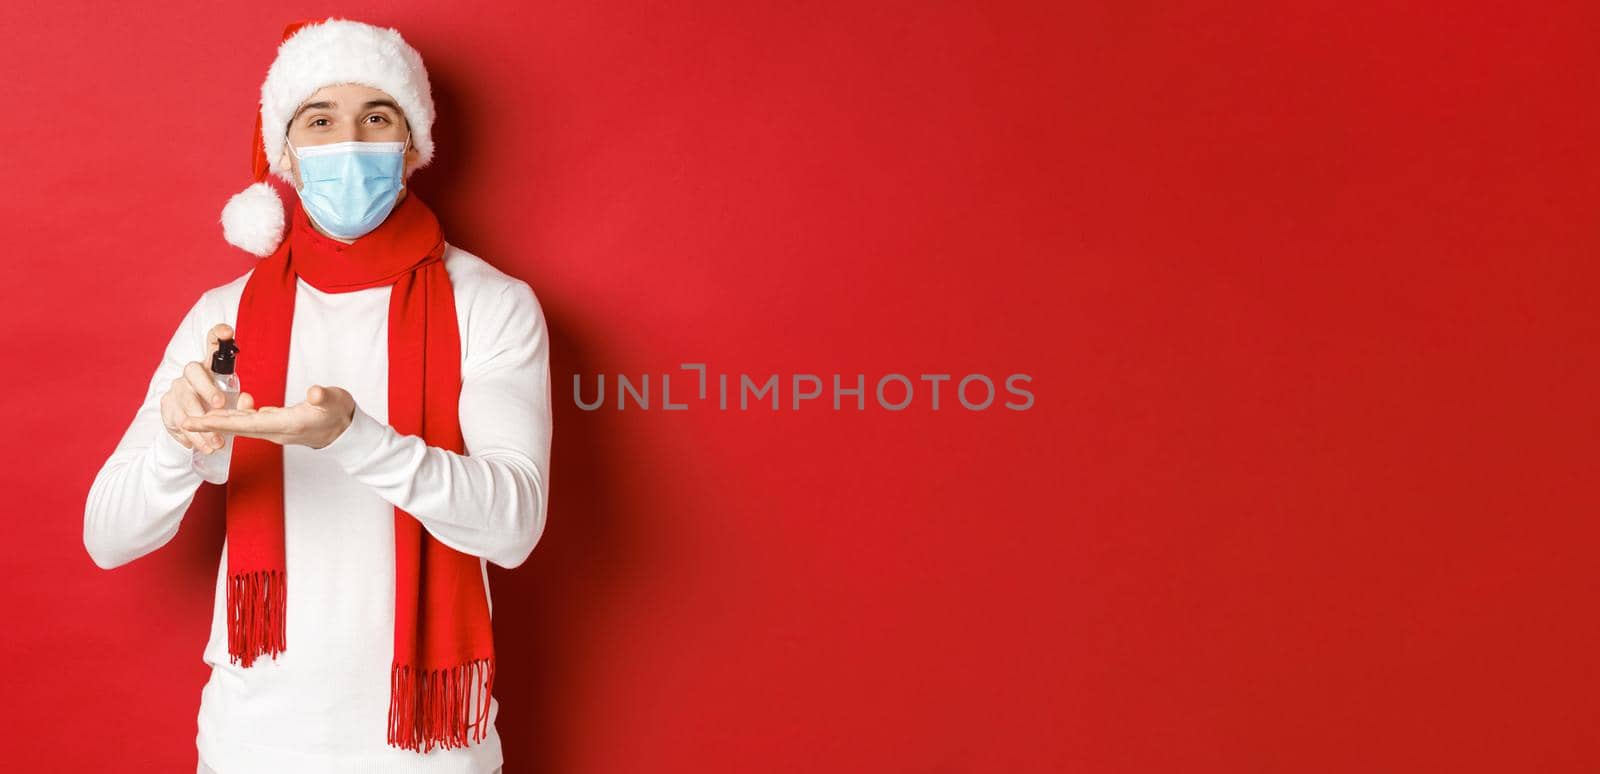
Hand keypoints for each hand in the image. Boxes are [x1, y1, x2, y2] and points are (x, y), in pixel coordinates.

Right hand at [161, 323, 235, 453]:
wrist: (193, 422)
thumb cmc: (217, 405)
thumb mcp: (233, 402)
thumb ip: (241, 400)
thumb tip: (246, 401)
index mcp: (210, 365)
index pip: (212, 343)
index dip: (218, 334)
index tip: (227, 332)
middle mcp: (190, 373)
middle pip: (193, 372)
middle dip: (207, 389)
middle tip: (220, 406)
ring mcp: (176, 389)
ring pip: (184, 402)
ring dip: (200, 424)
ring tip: (217, 442)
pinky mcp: (166, 407)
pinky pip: (175, 421)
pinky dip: (189, 436)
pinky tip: (200, 446)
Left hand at [181, 384, 356, 449]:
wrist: (346, 431)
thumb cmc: (339, 413)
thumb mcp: (335, 401)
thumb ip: (324, 397)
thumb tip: (315, 391)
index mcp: (286, 423)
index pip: (247, 423)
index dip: (221, 421)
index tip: (198, 420)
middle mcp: (277, 430)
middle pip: (238, 428)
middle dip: (210, 425)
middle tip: (184, 422)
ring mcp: (276, 429)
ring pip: (241, 427)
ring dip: (218, 423)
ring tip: (196, 418)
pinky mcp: (277, 425)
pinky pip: (249, 424)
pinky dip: (233, 419)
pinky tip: (226, 411)